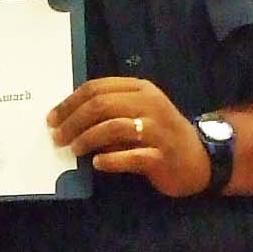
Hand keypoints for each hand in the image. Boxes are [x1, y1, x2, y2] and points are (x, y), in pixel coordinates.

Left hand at [47, 77, 209, 197]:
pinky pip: (130, 156)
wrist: (200, 159)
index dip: (69, 102)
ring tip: (74, 150)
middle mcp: (150, 105)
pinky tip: (97, 163)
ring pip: (113, 127)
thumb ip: (110, 110)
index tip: (52, 118)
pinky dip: (109, 160)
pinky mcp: (162, 156)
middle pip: (101, 105)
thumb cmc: (160, 134)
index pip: (97, 88)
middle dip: (73, 121)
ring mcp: (158, 130)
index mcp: (140, 89)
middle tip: (58, 137)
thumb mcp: (138, 113)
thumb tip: (67, 119)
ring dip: (87, 138)